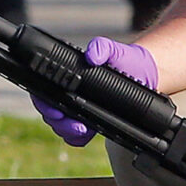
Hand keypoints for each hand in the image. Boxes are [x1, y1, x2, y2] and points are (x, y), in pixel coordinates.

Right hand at [31, 36, 158, 146]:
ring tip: (84, 129)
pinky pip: (75, 136)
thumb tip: (92, 55)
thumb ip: (102, 47)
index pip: (43, 90)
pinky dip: (78, 139)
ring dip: (68, 131)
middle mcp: (68, 92)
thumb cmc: (123, 59)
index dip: (43, 102)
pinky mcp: (88, 121)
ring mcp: (77, 108)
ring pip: (60, 126)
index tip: (56, 110)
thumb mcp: (114, 50)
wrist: (142, 73)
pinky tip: (88, 135)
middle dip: (59, 122)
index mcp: (68, 75)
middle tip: (76, 124)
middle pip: (50, 112)